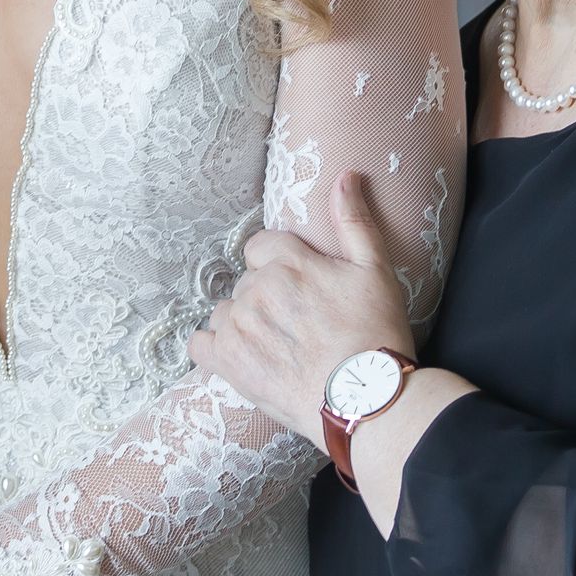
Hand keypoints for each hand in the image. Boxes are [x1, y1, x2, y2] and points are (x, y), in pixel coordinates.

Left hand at [189, 170, 417, 443]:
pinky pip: (200, 344)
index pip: (260, 247)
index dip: (279, 266)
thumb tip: (345, 176)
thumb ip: (354, 220)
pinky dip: (215, 349)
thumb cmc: (375, 333)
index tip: (299, 290)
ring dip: (243, 324)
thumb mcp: (374, 269)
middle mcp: (258, 289)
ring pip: (226, 312)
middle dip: (265, 298)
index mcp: (289, 262)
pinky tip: (242, 359)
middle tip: (297, 326)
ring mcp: (239, 325)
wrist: (366, 399)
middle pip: (246, 282)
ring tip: (276, 348)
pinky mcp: (227, 361)